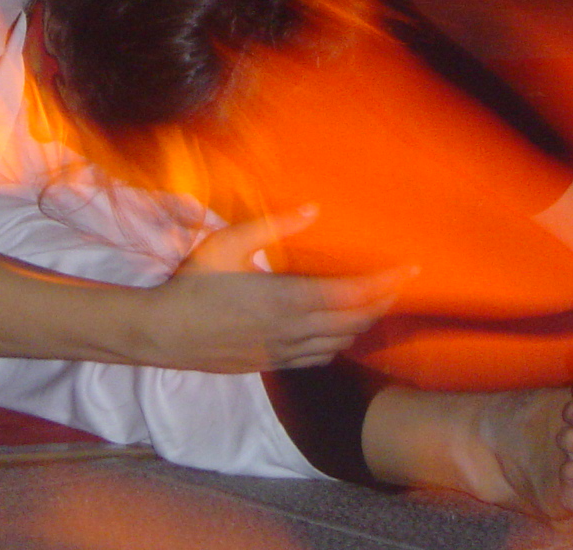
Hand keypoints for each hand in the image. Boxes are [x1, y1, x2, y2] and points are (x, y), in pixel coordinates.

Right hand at [131, 206, 410, 372]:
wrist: (163, 334)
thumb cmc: (192, 283)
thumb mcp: (227, 243)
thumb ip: (272, 226)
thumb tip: (313, 209)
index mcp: (285, 297)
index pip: (351, 293)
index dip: (385, 283)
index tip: (409, 269)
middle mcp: (293, 329)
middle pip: (355, 320)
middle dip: (383, 301)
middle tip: (402, 282)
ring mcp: (284, 351)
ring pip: (341, 342)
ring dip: (365, 323)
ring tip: (379, 302)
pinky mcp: (273, 364)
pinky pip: (320, 358)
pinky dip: (341, 343)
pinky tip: (343, 332)